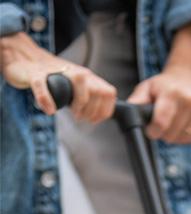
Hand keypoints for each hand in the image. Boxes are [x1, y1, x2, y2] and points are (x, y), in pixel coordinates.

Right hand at [0, 31, 114, 120]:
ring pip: (79, 82)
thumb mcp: (76, 87)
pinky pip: (43, 85)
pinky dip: (47, 100)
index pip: (108, 93)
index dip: (105, 110)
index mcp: (86, 76)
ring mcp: (56, 71)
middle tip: (79, 116)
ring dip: (78, 104)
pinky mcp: (36, 74)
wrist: (25, 58)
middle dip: (91, 110)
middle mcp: (75, 71)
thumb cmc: (52, 77)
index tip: (94, 119)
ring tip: (71, 111)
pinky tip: (49, 109)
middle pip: (97, 91)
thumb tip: (101, 113)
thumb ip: (90, 96)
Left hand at [125, 22, 190, 143]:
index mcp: (172, 93)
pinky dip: (186, 135)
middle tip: (161, 124)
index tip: (151, 129)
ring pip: (183, 139)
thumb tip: (128, 112)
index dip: (153, 131)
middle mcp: (190, 100)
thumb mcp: (147, 87)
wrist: (189, 76)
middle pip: (172, 134)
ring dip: (174, 136)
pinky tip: (182, 124)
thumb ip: (137, 100)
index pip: (161, 123)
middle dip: (163, 133)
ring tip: (171, 124)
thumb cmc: (165, 85)